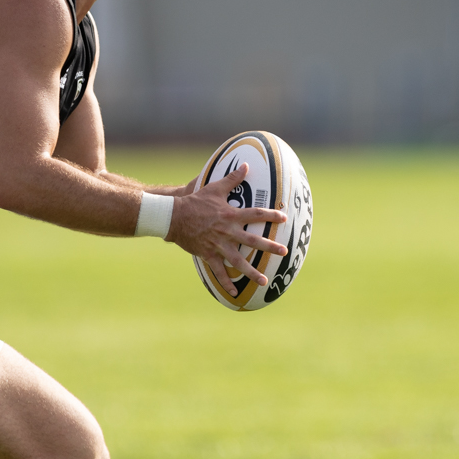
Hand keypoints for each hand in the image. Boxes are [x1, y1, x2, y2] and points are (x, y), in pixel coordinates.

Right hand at [167, 163, 287, 295]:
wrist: (174, 216)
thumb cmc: (195, 201)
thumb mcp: (215, 188)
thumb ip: (232, 179)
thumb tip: (246, 165)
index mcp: (231, 215)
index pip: (255, 214)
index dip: (271, 215)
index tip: (284, 218)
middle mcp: (227, 231)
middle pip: (252, 240)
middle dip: (270, 247)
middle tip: (284, 252)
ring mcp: (218, 245)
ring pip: (238, 261)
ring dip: (252, 272)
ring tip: (264, 281)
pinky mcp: (208, 254)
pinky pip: (219, 271)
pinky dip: (227, 282)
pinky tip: (235, 293)